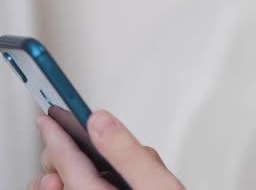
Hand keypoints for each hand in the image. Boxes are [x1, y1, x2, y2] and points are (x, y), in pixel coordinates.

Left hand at [28, 110, 184, 189]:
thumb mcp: (159, 187)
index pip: (67, 163)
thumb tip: (101, 121)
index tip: (51, 117)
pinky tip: (85, 182)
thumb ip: (130, 154)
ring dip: (66, 173)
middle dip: (59, 156)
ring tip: (70, 168)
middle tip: (65, 137)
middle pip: (60, 178)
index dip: (58, 135)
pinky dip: (78, 184)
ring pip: (67, 188)